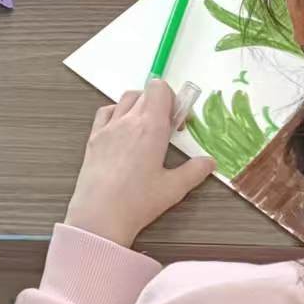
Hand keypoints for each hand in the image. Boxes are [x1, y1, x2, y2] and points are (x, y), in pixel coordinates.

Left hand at [64, 81, 217, 248]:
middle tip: (167, 130)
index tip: (178, 122)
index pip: (159, 89)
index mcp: (150, 127)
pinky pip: (105, 111)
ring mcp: (108, 127)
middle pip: (145, 93)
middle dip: (160, 104)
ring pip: (126, 99)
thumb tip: (209, 162)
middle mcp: (128, 120)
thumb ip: (194, 171)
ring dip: (139, 105)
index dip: (172, 99)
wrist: (99, 214)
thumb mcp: (174, 188)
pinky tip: (123, 130)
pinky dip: (117, 112)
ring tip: (147, 129)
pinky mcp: (94, 137)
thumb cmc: (138, 201)